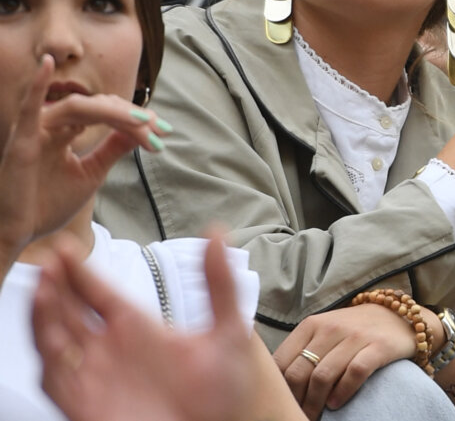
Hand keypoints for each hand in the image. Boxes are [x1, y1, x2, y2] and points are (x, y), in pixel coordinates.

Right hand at [0, 55, 171, 269]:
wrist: (18, 235)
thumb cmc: (48, 205)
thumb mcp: (91, 173)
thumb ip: (112, 149)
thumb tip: (140, 129)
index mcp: (66, 131)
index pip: (106, 114)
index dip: (136, 120)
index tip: (164, 133)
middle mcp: (51, 126)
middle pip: (99, 107)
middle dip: (133, 118)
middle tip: (160, 130)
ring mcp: (36, 131)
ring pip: (80, 108)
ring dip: (115, 112)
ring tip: (143, 123)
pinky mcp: (22, 141)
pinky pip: (28, 108)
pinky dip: (36, 84)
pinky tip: (47, 63)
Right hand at [32, 235, 266, 420]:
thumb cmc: (222, 392)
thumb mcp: (228, 332)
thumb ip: (220, 285)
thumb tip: (219, 234)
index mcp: (137, 326)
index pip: (99, 292)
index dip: (80, 271)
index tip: (67, 248)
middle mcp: (110, 348)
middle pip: (70, 310)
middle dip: (56, 286)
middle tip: (50, 260)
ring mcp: (96, 375)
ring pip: (55, 339)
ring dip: (45, 314)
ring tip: (44, 287)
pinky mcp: (86, 403)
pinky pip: (56, 379)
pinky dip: (47, 357)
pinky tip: (48, 335)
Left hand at [274, 303, 432, 418]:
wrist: (399, 317)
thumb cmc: (354, 330)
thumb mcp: (325, 331)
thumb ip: (302, 350)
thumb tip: (276, 383)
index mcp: (312, 325)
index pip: (282, 361)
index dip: (278, 388)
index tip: (282, 403)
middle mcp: (331, 328)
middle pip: (300, 372)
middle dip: (295, 400)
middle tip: (298, 414)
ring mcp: (356, 336)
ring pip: (323, 376)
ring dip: (315, 403)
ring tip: (315, 415)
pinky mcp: (378, 347)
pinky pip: (354, 373)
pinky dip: (342, 393)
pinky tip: (336, 404)